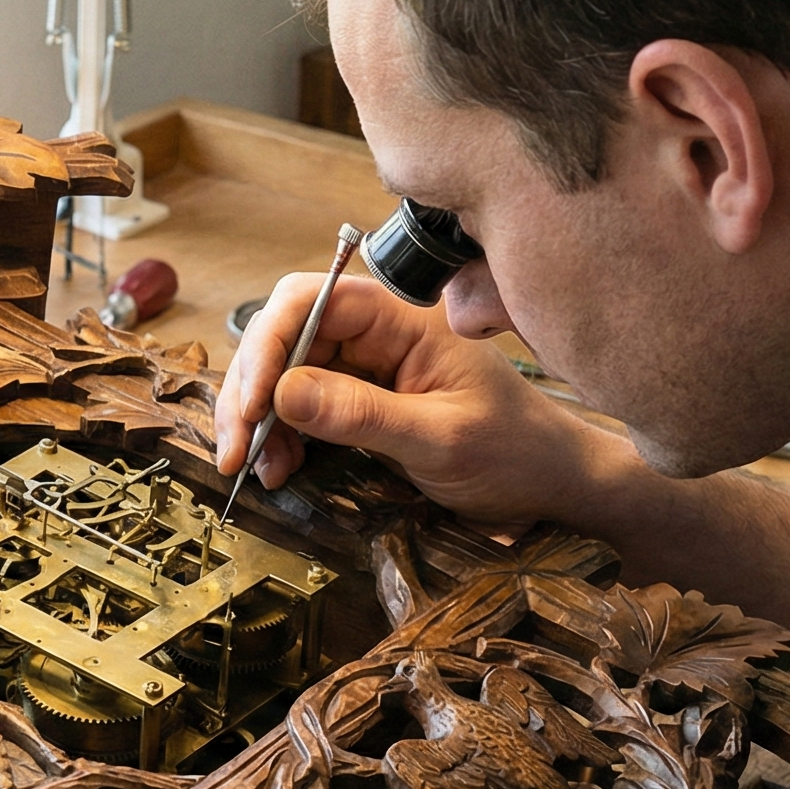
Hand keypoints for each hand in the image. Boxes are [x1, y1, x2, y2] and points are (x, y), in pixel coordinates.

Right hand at [213, 271, 598, 523]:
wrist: (554, 487)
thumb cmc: (517, 453)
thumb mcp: (441, 438)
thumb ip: (362, 415)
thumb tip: (283, 393)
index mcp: (402, 320)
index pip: (309, 301)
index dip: (268, 345)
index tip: (254, 403)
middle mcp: (377, 335)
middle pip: (283, 338)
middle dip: (250, 391)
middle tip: (236, 450)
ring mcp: (366, 370)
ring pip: (284, 377)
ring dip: (257, 421)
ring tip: (255, 469)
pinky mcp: (360, 406)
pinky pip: (301, 410)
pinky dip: (279, 439)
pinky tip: (279, 471)